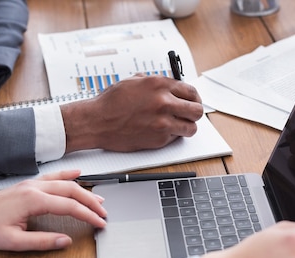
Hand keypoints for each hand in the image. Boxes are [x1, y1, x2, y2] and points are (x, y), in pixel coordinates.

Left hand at [0, 170, 106, 251]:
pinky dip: (67, 175)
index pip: (69, 206)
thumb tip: (65, 241)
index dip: (88, 215)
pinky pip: (52, 177)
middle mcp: (33, 188)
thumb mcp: (14, 242)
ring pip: (64, 182)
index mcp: (33, 201)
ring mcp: (30, 185)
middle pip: (71, 191)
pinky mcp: (27, 186)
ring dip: (83, 190)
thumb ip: (42, 242)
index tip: (100, 223)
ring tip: (98, 199)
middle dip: (91, 202)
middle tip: (104, 213)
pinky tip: (77, 173)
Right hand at [60, 74, 203, 152]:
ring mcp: (163, 122)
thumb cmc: (111, 102)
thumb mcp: (134, 81)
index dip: (193, 98)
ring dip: (187, 127)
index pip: (191, 91)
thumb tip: (170, 86)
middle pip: (197, 110)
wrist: (97, 121)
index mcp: (159, 85)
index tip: (191, 102)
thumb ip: (156, 83)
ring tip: (178, 126)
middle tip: (189, 115)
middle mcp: (164, 102)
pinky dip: (171, 136)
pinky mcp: (158, 139)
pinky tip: (160, 131)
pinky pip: (175, 138)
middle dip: (194, 113)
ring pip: (191, 128)